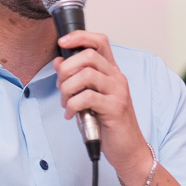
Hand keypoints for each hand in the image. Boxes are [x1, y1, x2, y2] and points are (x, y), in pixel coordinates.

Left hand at [53, 31, 150, 185]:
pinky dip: (72, 105)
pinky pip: (86, 97)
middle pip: (89, 55)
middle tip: (61, 86)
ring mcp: (118, 92)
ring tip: (65, 103)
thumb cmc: (107, 122)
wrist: (127, 148)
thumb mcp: (88, 97)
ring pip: (86, 75)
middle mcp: (117, 77)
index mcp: (111, 71)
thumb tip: (58, 61)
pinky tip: (71, 114)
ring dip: (67, 89)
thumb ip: (75, 79)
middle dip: (66, 69)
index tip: (62, 42)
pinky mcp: (115, 108)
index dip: (80, 36)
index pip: (100, 41)